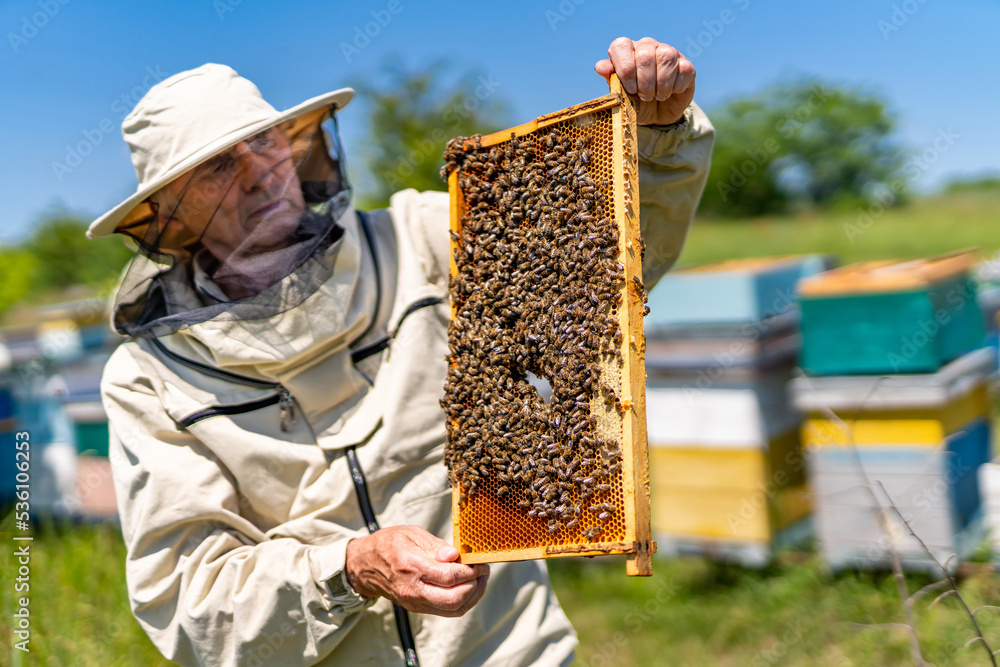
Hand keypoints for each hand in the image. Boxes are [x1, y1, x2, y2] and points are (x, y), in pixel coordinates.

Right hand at [344, 526, 489, 616]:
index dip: (471, 571)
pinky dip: (463, 602)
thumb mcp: (411, 534)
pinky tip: (468, 588)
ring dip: (473, 596)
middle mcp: (413, 588)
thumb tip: (454, 555)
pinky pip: (446, 612)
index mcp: (412, 566)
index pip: (449, 576)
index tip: (480, 561)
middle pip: (454, 599)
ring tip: (480, 580)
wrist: (364, 565)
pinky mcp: (417, 607)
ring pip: (453, 609)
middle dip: (476, 586)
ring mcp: (415, 601)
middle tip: (483, 571)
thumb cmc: (388, 544)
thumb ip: (435, 546)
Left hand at [595, 36, 695, 125]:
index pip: (621, 46)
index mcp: (627, 51)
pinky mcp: (685, 64)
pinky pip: (683, 69)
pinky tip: (670, 93)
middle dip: (644, 82)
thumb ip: (611, 80)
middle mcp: (646, 46)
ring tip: (657, 96)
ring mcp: (668, 52)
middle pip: (644, 55)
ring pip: (665, 57)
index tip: (630, 89)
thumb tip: (601, 67)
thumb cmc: (634, 102)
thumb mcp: (620, 96)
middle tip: (644, 96)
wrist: (656, 115)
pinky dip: (676, 87)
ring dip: (661, 84)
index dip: (625, 69)